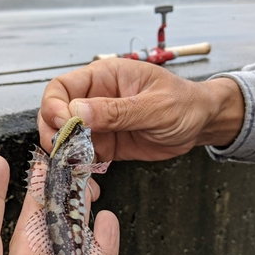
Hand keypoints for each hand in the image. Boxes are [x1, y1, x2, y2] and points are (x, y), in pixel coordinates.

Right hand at [39, 58, 243, 160]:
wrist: (201, 125)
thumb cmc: (184, 104)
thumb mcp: (154, 106)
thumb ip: (117, 110)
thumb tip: (77, 112)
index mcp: (104, 77)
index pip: (62, 87)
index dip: (55, 104)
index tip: (64, 123)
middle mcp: (96, 99)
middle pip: (56, 113)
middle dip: (53, 132)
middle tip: (61, 150)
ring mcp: (99, 124)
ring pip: (67, 137)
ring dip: (65, 153)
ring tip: (73, 166)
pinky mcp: (106, 145)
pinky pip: (84, 156)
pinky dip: (80, 167)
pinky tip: (86, 176)